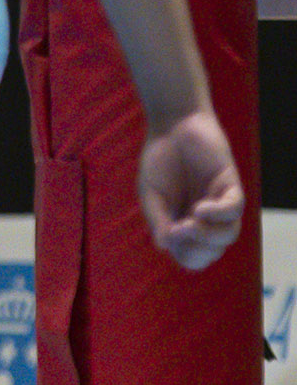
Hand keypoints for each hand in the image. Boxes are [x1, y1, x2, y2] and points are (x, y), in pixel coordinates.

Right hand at [138, 109, 245, 268]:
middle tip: (177, 229)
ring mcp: (219, 202)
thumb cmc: (159, 159)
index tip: (169, 238)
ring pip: (228, 235)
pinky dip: (218, 214)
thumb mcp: (150, 194)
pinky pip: (234, 210)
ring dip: (208, 235)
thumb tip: (164, 247)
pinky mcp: (230, 186)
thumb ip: (158, 219)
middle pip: (213, 251)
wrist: (171, 127)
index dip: (186, 256)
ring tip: (189, 221)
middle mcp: (207, 218)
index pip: (195, 256)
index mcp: (185, 223)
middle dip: (197, 248)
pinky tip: (199, 208)